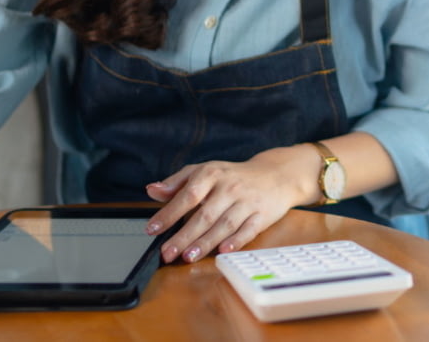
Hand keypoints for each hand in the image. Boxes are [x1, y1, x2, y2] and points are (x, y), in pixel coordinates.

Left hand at [143, 145, 311, 262]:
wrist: (276, 174)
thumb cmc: (234, 176)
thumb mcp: (206, 171)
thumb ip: (178, 182)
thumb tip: (152, 190)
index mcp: (212, 174)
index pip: (188, 194)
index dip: (170, 212)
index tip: (152, 228)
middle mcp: (230, 187)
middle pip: (205, 215)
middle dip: (184, 236)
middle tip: (167, 252)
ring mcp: (247, 201)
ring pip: (224, 225)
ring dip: (205, 242)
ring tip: (188, 257)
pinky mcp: (262, 215)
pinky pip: (248, 230)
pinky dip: (236, 241)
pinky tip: (223, 251)